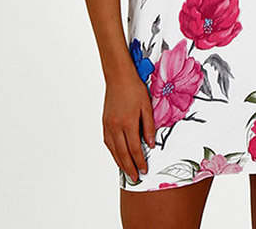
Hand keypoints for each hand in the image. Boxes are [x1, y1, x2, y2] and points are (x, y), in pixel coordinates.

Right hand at [102, 66, 155, 182]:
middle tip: (135, 178)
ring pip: (113, 150)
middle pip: (123, 153)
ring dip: (120, 162)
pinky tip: (118, 156)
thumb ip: (149, 126)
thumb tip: (150, 144)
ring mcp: (108, 125)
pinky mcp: (105, 122)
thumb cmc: (135, 88)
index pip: (134, 149)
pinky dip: (113, 152)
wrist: (118, 77)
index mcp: (128, 123)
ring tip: (127, 172)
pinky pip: (108, 142)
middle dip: (130, 167)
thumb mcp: (147, 106)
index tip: (145, 169)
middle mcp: (116, 126)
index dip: (140, 161)